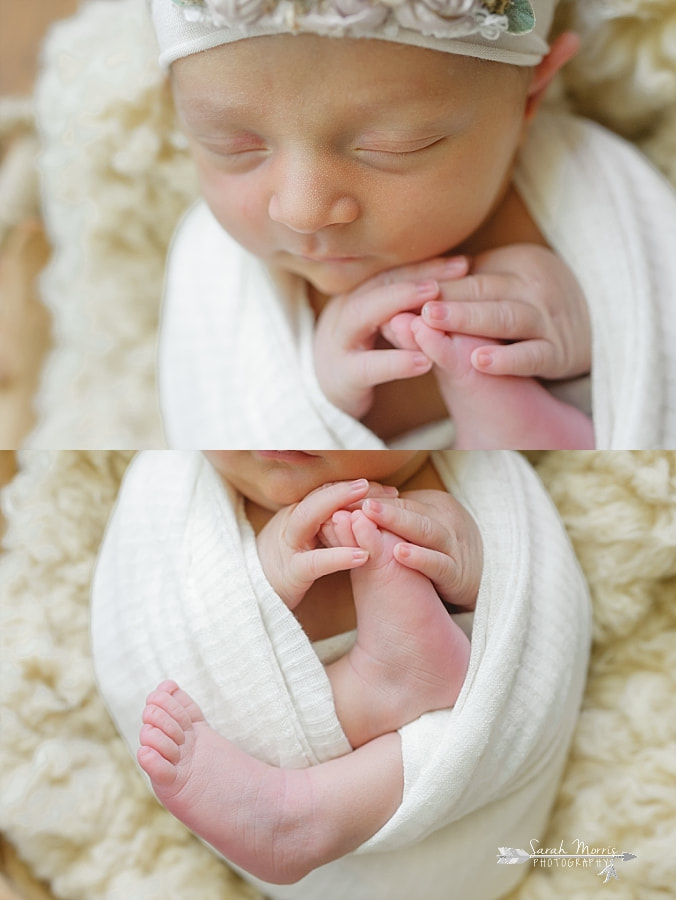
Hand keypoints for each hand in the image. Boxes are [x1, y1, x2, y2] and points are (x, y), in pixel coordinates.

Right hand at [256, 479, 397, 608]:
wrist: (252, 598)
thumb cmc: (286, 568)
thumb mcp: (307, 542)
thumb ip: (328, 526)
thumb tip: (363, 514)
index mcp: (297, 513)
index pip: (328, 490)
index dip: (358, 488)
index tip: (389, 491)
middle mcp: (290, 522)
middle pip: (320, 495)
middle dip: (353, 489)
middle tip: (389, 492)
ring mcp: (288, 546)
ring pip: (311, 516)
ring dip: (342, 507)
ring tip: (373, 511)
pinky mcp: (290, 573)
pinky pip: (315, 562)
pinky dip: (338, 557)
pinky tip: (362, 555)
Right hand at [313, 257, 468, 418]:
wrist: (323, 400)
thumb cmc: (361, 359)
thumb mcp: (379, 328)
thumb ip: (402, 309)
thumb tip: (448, 284)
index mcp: (355, 296)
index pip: (391, 272)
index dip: (426, 265)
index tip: (463, 264)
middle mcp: (342, 312)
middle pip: (378, 284)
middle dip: (418, 275)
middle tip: (459, 271)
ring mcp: (338, 344)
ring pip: (362, 315)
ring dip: (400, 304)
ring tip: (436, 309)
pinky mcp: (342, 377)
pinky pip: (368, 367)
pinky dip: (396, 362)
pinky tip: (425, 362)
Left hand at [357, 489, 482, 609]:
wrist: (488, 578)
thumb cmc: (443, 551)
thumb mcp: (422, 529)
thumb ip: (396, 520)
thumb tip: (349, 509)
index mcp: (434, 506)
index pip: (398, 501)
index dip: (369, 501)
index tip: (340, 498)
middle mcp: (445, 520)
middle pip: (410, 510)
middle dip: (380, 505)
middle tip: (352, 498)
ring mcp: (454, 546)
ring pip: (426, 531)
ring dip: (397, 522)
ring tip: (369, 515)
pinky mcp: (458, 573)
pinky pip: (439, 564)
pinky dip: (420, 558)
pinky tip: (399, 553)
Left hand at [417, 244, 590, 379]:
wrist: (600, 327)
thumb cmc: (533, 306)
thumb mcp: (506, 285)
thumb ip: (466, 286)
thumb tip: (403, 288)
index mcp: (516, 265)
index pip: (466, 275)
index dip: (429, 285)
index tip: (393, 292)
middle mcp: (534, 287)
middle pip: (482, 290)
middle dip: (442, 296)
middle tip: (405, 301)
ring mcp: (549, 320)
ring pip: (504, 318)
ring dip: (467, 319)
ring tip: (432, 322)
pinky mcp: (559, 352)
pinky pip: (532, 355)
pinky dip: (506, 359)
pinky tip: (478, 361)